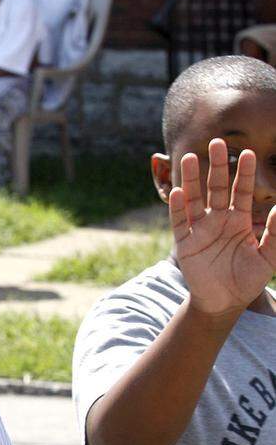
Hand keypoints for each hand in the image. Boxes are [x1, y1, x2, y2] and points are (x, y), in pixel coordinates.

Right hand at [170, 139, 275, 316]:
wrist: (224, 302)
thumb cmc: (247, 279)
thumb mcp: (268, 257)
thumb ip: (275, 234)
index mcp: (238, 220)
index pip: (241, 191)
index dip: (244, 173)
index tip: (248, 153)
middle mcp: (217, 220)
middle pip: (216, 188)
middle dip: (217, 166)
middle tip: (217, 142)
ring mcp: (199, 229)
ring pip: (194, 198)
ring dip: (192, 179)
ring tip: (190, 157)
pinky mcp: (184, 242)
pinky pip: (179, 221)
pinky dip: (178, 207)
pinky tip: (180, 192)